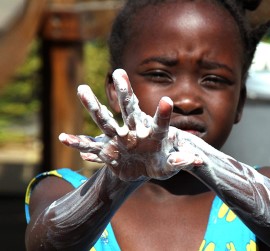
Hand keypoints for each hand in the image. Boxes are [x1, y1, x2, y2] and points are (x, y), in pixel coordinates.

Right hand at [59, 69, 198, 180]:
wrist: (143, 169)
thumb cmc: (161, 163)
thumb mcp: (171, 166)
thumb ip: (182, 161)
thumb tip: (199, 161)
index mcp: (153, 134)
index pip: (160, 122)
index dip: (163, 113)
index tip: (167, 100)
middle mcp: (135, 131)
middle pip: (129, 109)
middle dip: (125, 92)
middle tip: (119, 72)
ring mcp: (119, 139)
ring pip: (105, 120)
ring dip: (93, 106)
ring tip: (82, 89)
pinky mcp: (108, 150)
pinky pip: (91, 146)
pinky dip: (78, 144)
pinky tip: (63, 138)